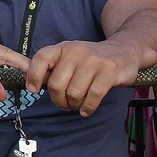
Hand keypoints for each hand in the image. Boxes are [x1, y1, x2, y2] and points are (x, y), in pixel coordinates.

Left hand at [25, 40, 139, 115]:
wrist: (124, 51)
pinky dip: (87, 108)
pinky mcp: (109, 71)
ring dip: (74, 105)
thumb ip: (52, 68)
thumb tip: (31, 84)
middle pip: (56, 84)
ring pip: (74, 93)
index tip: (33, 89)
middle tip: (64, 103)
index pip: (42, 58)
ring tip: (77, 104)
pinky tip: (86, 109)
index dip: (34, 76)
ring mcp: (94, 61)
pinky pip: (92, 96)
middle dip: (58, 100)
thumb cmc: (91, 60)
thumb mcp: (70, 57)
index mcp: (64, 48)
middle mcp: (77, 51)